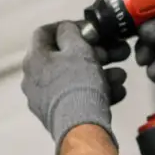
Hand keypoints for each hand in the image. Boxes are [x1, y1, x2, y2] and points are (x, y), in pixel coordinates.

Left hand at [21, 21, 130, 151]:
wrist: (81, 128)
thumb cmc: (78, 85)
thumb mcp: (78, 49)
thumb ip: (71, 33)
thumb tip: (66, 29)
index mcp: (34, 59)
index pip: (45, 32)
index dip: (67, 26)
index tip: (87, 29)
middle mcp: (34, 79)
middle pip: (65, 57)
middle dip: (94, 53)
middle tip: (114, 53)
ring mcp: (44, 99)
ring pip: (75, 78)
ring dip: (100, 73)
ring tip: (120, 76)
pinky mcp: (57, 115)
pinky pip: (77, 96)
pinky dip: (96, 91)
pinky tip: (116, 92)